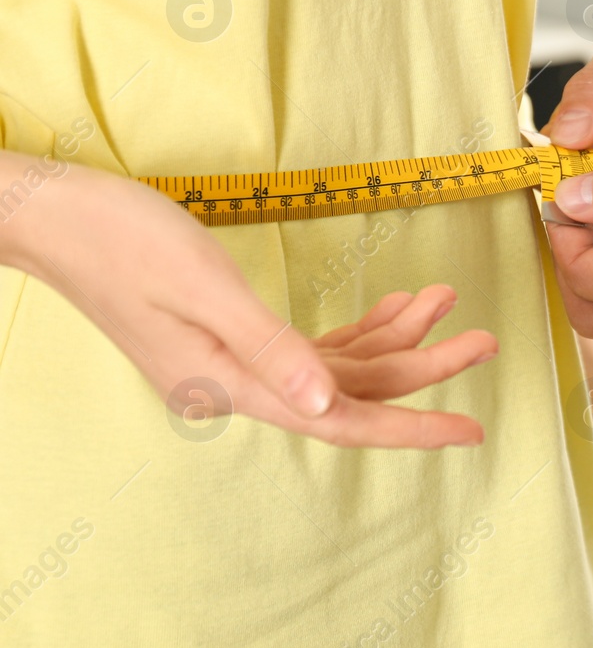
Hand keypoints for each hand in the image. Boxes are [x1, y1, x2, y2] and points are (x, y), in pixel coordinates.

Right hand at [0, 153, 493, 447]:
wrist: (54, 216)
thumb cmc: (121, 240)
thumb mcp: (205, 290)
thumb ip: (271, 349)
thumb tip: (330, 405)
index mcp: (233, 386)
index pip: (342, 420)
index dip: (412, 427)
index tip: (472, 430)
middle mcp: (239, 386)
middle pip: (352, 390)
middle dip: (422, 365)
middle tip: (484, 337)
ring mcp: (236, 364)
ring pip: (338, 365)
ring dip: (395, 336)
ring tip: (446, 300)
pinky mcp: (232, 335)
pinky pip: (311, 346)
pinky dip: (358, 326)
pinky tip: (395, 305)